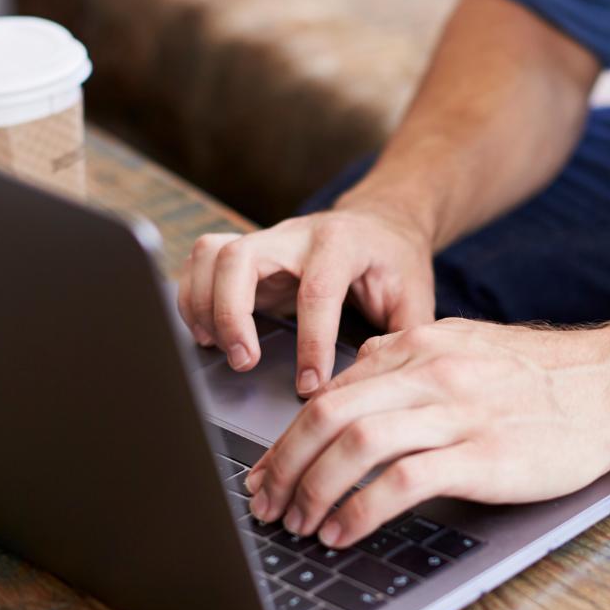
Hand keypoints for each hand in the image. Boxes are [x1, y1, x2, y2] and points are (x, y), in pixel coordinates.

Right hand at [177, 206, 434, 393]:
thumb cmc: (396, 262)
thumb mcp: (415, 297)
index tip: (310, 385)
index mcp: (343, 242)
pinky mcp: (248, 254)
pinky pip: (202, 263)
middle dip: (233, 314)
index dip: (310, 342)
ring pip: (212, 254)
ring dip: (205, 305)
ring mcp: (267, 240)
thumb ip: (403, 338)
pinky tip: (207, 334)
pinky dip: (193, 298)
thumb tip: (384, 384)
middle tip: (244, 362)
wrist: (382, 224)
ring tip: (218, 348)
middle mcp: (297, 234)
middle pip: (241, 258)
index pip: (317, 291)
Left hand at [243, 318, 609, 546]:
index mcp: (421, 345)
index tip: (269, 471)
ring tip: (298, 524)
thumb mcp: (469, 346)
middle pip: (327, 414)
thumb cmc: (544, 376)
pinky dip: (360, 510)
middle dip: (283, 464)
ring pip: (355, 442)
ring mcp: (456, 412)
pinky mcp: (482, 454)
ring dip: (313, 488)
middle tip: (265, 503)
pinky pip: (402, 481)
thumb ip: (412, 360)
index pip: (331, 390)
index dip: (287, 436)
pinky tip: (343, 532)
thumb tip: (357, 379)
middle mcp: (430, 372)